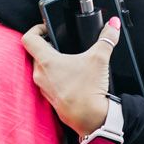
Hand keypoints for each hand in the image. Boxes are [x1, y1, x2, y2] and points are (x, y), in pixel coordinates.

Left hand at [21, 16, 120, 137]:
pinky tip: (70, 76)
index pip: (29, 39)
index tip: (47, 28)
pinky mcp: (49, 98)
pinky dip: (56, 76)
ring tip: (68, 60)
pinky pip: (48, 82)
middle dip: (48, 45)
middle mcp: (40, 75)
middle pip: (36, 53)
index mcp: (46, 62)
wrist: (90, 119)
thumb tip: (114, 24)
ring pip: (41, 68)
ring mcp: (43, 88)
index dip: (36, 28)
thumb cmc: (89, 90)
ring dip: (51, 62)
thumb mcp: (100, 58)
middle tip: (61, 43)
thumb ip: (107, 38)